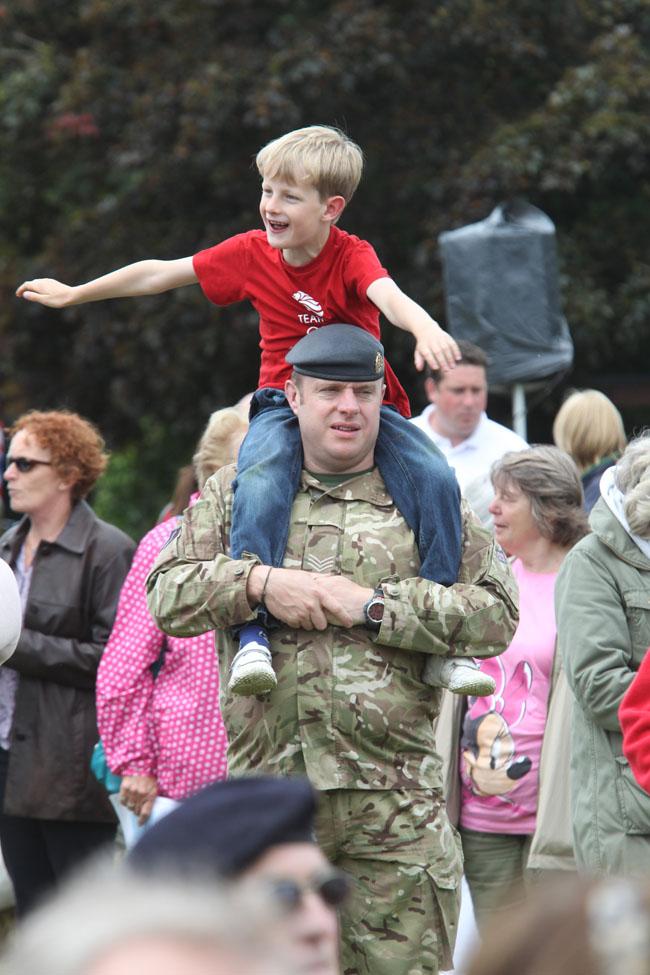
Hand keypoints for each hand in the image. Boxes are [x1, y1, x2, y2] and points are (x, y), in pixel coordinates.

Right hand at [16, 278, 74, 307]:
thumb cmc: (59, 299)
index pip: (26, 285)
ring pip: (36, 282)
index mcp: (39, 285)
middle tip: (21, 295)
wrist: (72, 295)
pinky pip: (42, 283)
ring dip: (31, 287)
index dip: (20, 290)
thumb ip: (34, 297)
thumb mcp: (44, 300)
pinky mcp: (53, 283)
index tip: (18, 295)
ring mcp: (48, 281)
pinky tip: (40, 292)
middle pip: (30, 283)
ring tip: (29, 294)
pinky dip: (37, 287)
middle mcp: (43, 281)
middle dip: (25, 288)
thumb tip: (24, 294)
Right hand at [119, 774, 157, 825]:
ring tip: (134, 803)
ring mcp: (131, 791)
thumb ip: (152, 800)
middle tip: (138, 809)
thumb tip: (146, 813)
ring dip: (131, 807)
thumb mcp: (155, 789)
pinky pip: (122, 801)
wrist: (141, 766)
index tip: (140, 823)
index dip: (142, 820)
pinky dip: (125, 802)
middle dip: (137, 811)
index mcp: (149, 795)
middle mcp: (140, 794)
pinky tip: (128, 799)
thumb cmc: (149, 778)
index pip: (145, 812)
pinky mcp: (124, 788)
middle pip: (136, 811)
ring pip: (129, 807)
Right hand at [248, 566, 369, 630]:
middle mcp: (312, 604)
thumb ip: (321, 580)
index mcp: (318, 593)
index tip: (350, 624)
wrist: (269, 583)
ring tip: (300, 610)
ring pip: (310, 626)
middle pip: (322, 624)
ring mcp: (301, 613)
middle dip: (319, 622)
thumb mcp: (308, 577)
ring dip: (307, 622)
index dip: (344, 617)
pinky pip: (298, 626)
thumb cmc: (290, 578)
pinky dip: (297, 622)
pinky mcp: (291, 619)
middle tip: (313, 615)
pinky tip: (292, 611)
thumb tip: (333, 577)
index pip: (336, 608)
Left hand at [413, 322, 459, 372]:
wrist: (427, 329)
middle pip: (437, 352)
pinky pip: (452, 343)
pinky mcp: (447, 337)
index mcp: (424, 346)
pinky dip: (456, 351)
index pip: (427, 354)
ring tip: (453, 366)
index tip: (436, 368)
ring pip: (446, 348)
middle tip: (446, 370)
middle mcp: (432, 342)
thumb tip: (419, 369)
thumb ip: (418, 360)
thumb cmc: (423, 345)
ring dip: (450, 358)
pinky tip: (458, 358)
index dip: (432, 361)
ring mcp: (440, 338)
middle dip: (442, 361)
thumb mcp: (418, 351)